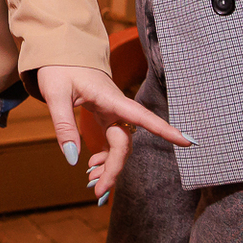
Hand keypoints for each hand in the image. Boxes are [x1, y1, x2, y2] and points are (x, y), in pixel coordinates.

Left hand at [34, 64, 190, 203]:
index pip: (142, 116)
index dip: (164, 130)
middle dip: (115, 170)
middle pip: (124, 143)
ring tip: (95, 186)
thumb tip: (73, 160)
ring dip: (109, 167)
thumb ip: (63, 125)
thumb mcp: (55, 94)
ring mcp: (111, 111)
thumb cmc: (58, 67)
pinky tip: (92, 168)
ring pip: (119, 145)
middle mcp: (115, 107)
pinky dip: (104, 157)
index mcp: (110, 98)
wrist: (58, 50)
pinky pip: (111, 141)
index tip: (187, 141)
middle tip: (99, 193)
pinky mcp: (104, 114)